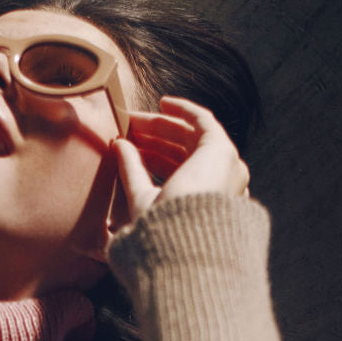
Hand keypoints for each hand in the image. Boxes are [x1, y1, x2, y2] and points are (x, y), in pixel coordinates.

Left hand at [109, 96, 249, 239]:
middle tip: (128, 128)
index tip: (128, 146)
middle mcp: (217, 185)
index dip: (152, 156)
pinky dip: (184, 110)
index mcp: (203, 202)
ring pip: (189, 136)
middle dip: (154, 138)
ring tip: (134, 119)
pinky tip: (163, 103)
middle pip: (183, 152)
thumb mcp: (142, 198)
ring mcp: (223, 168)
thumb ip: (132, 172)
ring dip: (162, 125)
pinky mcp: (222, 151)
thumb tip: (117, 144)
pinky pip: (203, 121)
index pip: (177, 170)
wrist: (182, 237)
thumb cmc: (161, 232)